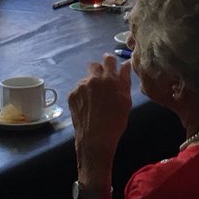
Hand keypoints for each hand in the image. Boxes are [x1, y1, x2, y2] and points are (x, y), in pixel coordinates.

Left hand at [69, 54, 131, 182]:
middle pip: (94, 65)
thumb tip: (125, 64)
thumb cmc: (116, 120)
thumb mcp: (126, 100)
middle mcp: (93, 79)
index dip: (110, 61)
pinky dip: (83, 94)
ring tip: (95, 100)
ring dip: (91, 84)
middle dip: (99, 71)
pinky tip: (88, 106)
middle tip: (103, 82)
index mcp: (109, 79)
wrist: (95, 138)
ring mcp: (80, 86)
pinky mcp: (72, 95)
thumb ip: (125, 79)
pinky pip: (79, 89)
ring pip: (86, 79)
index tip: (111, 65)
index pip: (109, 59)